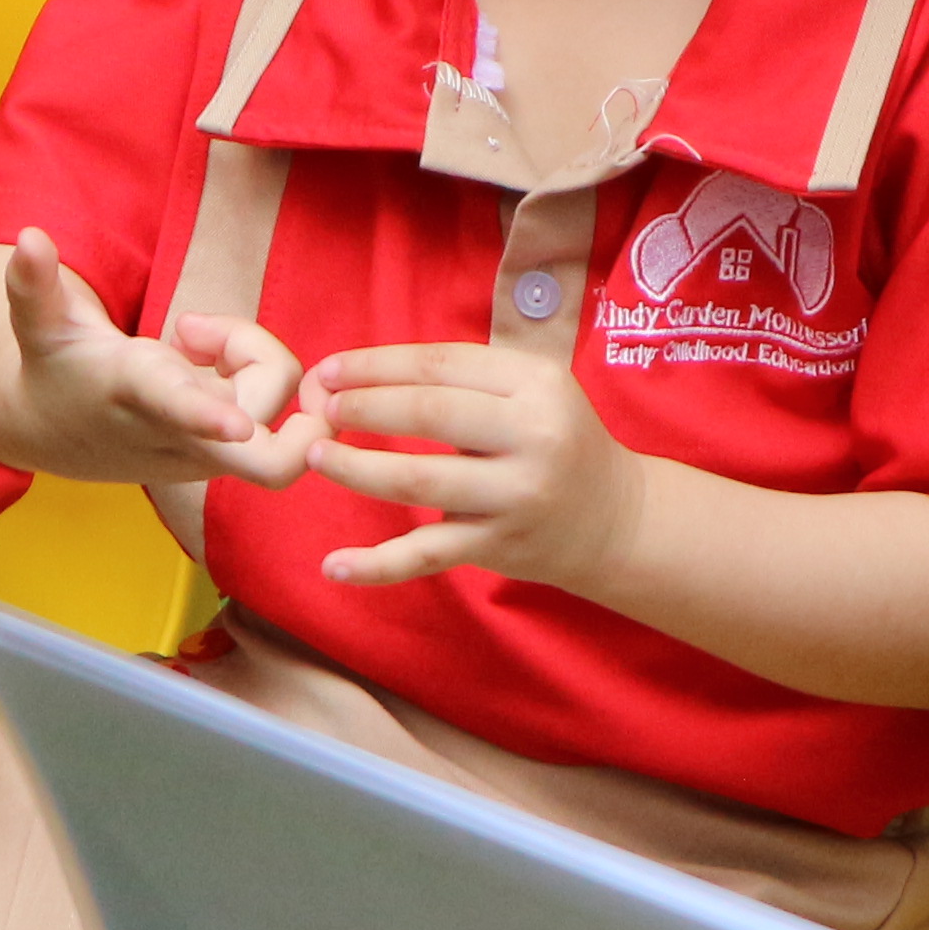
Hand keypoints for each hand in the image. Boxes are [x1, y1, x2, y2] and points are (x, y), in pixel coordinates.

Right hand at [0, 227, 309, 487]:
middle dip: (293, 411)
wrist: (52, 431)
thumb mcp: (38, 324)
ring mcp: (209, 448)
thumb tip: (28, 236)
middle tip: (250, 345)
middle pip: (269, 453)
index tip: (237, 425)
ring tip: (193, 334)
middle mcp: (182, 436)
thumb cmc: (56, 367)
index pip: (175, 412)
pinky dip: (254, 364)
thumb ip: (33, 283)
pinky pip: (275, 403)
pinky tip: (205, 356)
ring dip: (250, 349)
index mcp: (136, 398)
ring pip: (275, 401)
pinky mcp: (227, 447)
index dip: (207, 417)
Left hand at [300, 339, 647, 592]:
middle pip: (430, 414)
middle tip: (319, 407)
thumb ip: (459, 380)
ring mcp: (516, 496)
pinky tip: (333, 565)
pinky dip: (377, 565)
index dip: (377, 364)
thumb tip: (357, 376)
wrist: (615, 518)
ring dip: (357, 468)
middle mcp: (532, 436)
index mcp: (536, 383)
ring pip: (420, 481)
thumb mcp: (531, 389)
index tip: (328, 369)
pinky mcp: (499, 546)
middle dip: (364, 407)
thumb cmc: (554, 439)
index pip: (442, 365)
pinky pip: (428, 555)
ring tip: (314, 455)